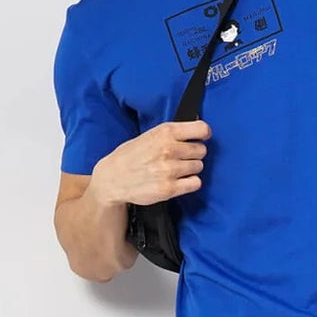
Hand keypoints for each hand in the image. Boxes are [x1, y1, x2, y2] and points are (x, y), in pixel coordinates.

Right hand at [89, 120, 211, 206]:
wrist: (112, 179)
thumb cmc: (130, 156)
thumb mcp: (149, 136)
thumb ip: (172, 133)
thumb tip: (198, 128)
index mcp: (164, 132)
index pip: (201, 129)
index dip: (204, 134)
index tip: (202, 138)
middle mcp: (169, 149)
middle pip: (201, 150)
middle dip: (194, 154)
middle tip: (181, 157)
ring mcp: (170, 170)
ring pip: (199, 167)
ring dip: (191, 169)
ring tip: (176, 170)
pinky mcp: (170, 188)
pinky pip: (195, 183)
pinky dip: (190, 183)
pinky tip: (179, 180)